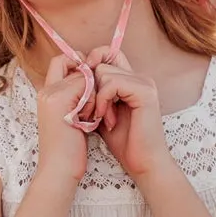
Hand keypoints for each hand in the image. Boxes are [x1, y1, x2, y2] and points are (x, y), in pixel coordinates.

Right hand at [32, 55, 90, 186]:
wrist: (59, 170)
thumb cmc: (70, 151)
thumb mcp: (73, 119)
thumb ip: (78, 99)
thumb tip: (95, 81)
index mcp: (47, 95)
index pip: (62, 62)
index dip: (79, 66)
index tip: (92, 87)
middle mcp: (46, 90)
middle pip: (73, 62)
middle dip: (90, 79)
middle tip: (94, 102)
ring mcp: (51, 94)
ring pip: (83, 74)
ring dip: (93, 92)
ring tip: (90, 116)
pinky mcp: (60, 99)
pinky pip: (86, 84)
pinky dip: (93, 100)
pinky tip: (89, 119)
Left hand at [84, 47, 169, 180]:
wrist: (142, 163)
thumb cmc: (123, 142)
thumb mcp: (99, 113)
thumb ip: (92, 94)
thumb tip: (70, 78)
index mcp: (129, 80)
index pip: (107, 53)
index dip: (89, 64)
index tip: (79, 87)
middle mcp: (138, 77)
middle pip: (102, 60)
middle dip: (91, 85)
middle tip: (94, 112)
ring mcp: (144, 82)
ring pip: (104, 71)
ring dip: (96, 96)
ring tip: (102, 118)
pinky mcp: (145, 92)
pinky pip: (113, 83)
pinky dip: (103, 100)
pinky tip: (107, 119)